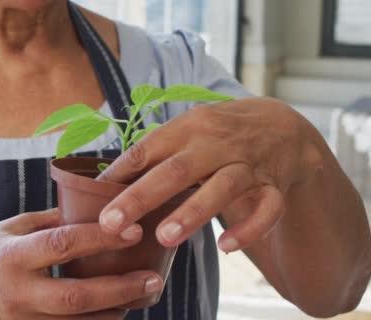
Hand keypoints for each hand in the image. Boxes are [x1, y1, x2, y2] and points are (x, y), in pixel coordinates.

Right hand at [0, 209, 162, 319]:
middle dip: (119, 289)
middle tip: (152, 278)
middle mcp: (17, 291)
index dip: (99, 237)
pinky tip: (115, 314)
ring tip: (143, 296)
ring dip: (114, 312)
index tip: (133, 231)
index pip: (62, 244)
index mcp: (12, 255)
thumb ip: (46, 221)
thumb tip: (88, 209)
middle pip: (75, 296)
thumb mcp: (5, 228)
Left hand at [98, 97, 320, 252]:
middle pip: (177, 170)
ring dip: (192, 212)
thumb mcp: (186, 133)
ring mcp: (248, 164)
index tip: (94, 200)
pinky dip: (249, 228)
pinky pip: (267, 209)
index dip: (119, 175)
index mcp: (188, 127)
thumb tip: (102, 184)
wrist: (281, 126)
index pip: (147, 150)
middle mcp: (216, 143)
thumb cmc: (217, 135)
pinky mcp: (273, 186)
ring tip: (165, 238)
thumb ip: (152, 155)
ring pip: (222, 187)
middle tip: (112, 224)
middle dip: (142, 197)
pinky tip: (227, 246)